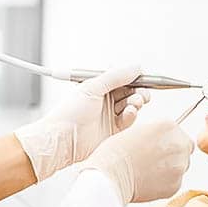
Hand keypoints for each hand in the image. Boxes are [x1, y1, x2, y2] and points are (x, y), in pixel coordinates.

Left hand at [14, 66, 149, 180]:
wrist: (64, 139)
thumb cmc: (70, 112)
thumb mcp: (93, 87)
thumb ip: (115, 76)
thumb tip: (135, 68)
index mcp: (98, 85)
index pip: (121, 78)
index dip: (133, 78)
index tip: (143, 78)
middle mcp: (104, 99)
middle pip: (129, 92)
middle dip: (138, 91)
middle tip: (142, 93)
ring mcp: (109, 114)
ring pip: (131, 105)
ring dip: (135, 102)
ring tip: (134, 103)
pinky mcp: (113, 129)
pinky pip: (128, 119)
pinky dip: (131, 115)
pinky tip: (129, 113)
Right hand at [80, 121, 193, 204]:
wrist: (109, 176)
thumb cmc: (116, 153)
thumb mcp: (138, 130)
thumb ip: (158, 133)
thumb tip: (167, 140)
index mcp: (168, 126)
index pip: (180, 132)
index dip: (169, 140)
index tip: (159, 146)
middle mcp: (178, 144)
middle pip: (186, 148)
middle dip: (174, 153)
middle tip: (156, 159)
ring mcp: (179, 166)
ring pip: (182, 166)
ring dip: (171, 168)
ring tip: (150, 170)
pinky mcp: (175, 184)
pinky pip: (176, 182)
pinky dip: (166, 182)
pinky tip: (149, 180)